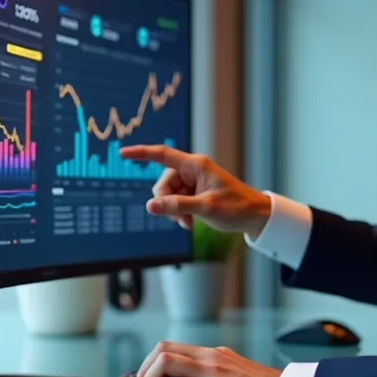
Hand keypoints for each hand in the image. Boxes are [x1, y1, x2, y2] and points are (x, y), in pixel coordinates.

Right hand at [119, 144, 271, 236]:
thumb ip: (177, 206)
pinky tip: (190, 223)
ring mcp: (193, 183)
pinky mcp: (194, 194)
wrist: (254, 216)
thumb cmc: (236, 207)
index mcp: (196, 165)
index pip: (162, 155)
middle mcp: (192, 171)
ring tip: (189, 222)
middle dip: (166, 202)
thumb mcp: (205, 208)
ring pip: (167, 195)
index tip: (122, 153)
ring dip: (174, 211)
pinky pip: (176, 202)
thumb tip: (150, 206)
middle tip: (180, 218)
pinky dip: (179, 213)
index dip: (141, 153)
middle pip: (162, 183)